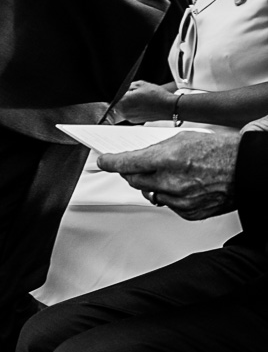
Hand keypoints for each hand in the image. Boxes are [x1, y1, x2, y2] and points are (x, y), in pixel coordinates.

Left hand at [96, 130, 238, 219]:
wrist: (248, 168)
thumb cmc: (221, 151)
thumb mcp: (183, 139)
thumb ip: (156, 150)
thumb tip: (138, 156)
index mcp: (167, 160)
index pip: (126, 164)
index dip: (111, 162)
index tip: (104, 161)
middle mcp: (171, 182)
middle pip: (134, 181)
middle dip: (132, 173)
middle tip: (136, 166)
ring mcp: (179, 200)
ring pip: (150, 194)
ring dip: (153, 184)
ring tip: (170, 174)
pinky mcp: (188, 213)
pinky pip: (168, 205)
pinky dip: (170, 195)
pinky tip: (183, 186)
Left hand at [114, 81, 173, 122]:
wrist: (168, 107)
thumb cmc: (156, 96)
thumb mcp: (141, 84)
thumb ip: (129, 86)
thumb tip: (125, 89)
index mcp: (123, 102)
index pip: (115, 97)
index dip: (122, 93)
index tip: (127, 92)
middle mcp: (124, 112)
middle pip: (118, 104)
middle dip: (124, 99)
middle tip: (135, 95)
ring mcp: (130, 118)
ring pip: (124, 109)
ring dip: (129, 105)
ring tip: (140, 100)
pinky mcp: (136, 121)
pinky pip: (130, 114)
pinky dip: (134, 110)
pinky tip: (143, 106)